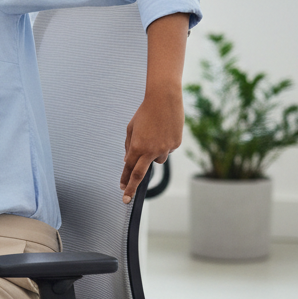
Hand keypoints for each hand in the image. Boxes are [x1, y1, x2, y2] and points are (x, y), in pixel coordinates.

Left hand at [120, 85, 183, 203]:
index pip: (129, 169)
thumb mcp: (131, 129)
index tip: (121, 191)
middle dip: (131, 188)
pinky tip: (164, 132)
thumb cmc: (144, 113)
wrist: (164, 100)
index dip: (125, 181)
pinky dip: (164, 145)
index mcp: (137, 147)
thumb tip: (129, 161)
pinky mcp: (176, 145)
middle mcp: (151, 151)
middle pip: (139, 174)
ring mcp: (165, 149)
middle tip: (126, 198)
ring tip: (154, 136)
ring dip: (153, 154)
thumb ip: (129, 146)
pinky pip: (167, 150)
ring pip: (157, 160)